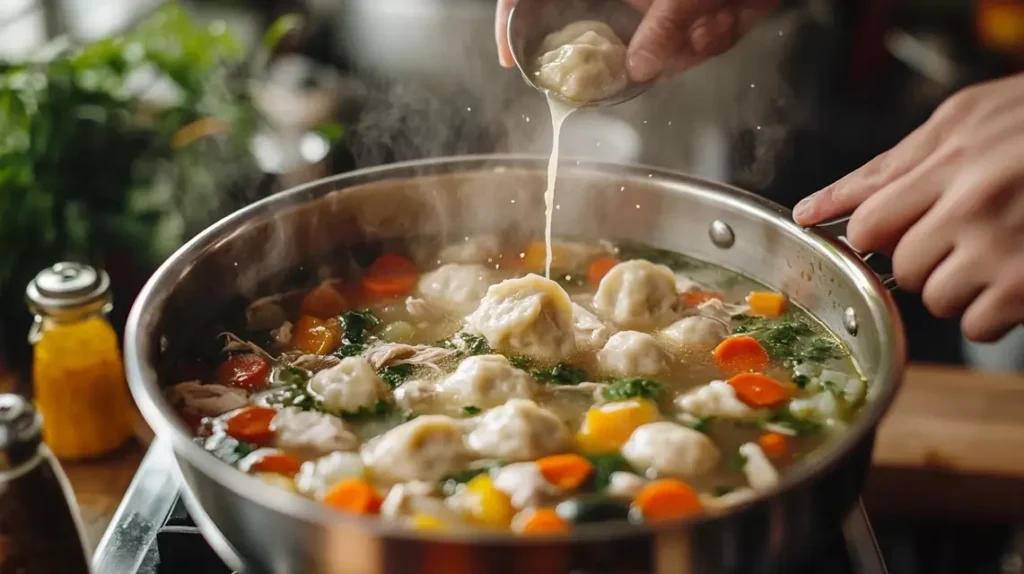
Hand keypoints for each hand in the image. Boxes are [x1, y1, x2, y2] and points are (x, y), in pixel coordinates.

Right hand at [495, 0, 777, 81]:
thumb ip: (665, 23)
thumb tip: (637, 69)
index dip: (510, 17)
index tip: (511, 60)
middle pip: (597, 34)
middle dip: (638, 51)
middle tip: (675, 41)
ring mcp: (656, 6)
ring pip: (650, 51)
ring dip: (690, 43)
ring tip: (719, 11)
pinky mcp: (689, 20)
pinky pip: (689, 51)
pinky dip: (713, 39)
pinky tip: (731, 12)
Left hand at [793, 73, 1023, 341]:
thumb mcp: (965, 119)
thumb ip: (888, 166)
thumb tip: (812, 209)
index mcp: (952, 161)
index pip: (870, 225)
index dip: (875, 237)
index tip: (891, 233)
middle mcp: (975, 208)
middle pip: (901, 268)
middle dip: (919, 260)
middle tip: (955, 236)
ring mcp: (1007, 250)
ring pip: (936, 300)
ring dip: (954, 287)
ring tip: (990, 254)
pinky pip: (979, 327)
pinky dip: (989, 313)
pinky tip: (1010, 281)